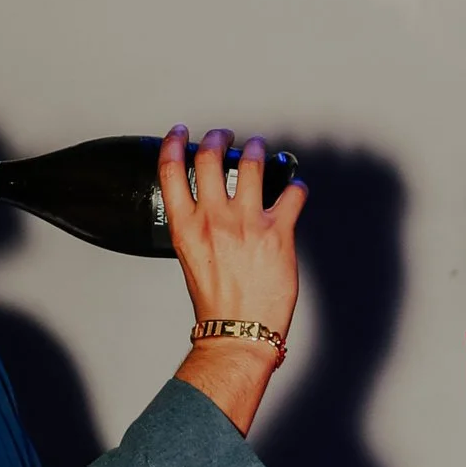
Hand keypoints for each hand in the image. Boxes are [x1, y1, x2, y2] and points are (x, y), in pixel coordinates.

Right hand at [163, 127, 303, 435]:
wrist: (238, 334)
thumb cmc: (216, 303)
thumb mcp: (191, 258)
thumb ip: (197, 227)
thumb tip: (208, 206)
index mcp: (186, 227)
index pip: (170, 171)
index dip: (173, 143)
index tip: (180, 132)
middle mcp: (214, 220)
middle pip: (209, 156)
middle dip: (217, 137)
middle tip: (223, 135)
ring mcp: (247, 224)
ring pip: (252, 164)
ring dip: (257, 150)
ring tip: (259, 148)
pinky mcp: (278, 233)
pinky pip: (292, 194)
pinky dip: (295, 186)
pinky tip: (294, 187)